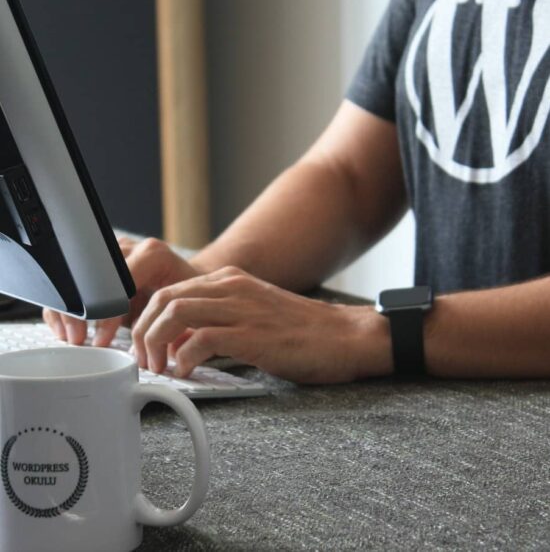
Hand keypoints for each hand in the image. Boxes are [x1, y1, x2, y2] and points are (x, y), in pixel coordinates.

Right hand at [43, 237, 199, 346]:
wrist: (190, 283)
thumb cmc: (191, 298)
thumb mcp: (186, 308)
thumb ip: (172, 323)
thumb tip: (160, 351)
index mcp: (153, 254)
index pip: (119, 282)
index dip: (107, 313)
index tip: (102, 339)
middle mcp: (130, 248)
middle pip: (91, 276)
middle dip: (80, 311)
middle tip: (78, 339)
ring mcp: (112, 253)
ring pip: (77, 276)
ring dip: (69, 309)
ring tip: (72, 337)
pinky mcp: (100, 263)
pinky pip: (74, 281)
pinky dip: (67, 306)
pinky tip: (66, 328)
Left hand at [132, 266, 391, 382]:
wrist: (344, 336)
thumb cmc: (301, 332)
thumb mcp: (252, 314)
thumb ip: (216, 321)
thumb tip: (178, 343)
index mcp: (229, 281)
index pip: (170, 289)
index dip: (148, 319)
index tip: (145, 346)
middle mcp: (231, 287)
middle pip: (164, 298)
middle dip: (143, 330)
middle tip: (145, 360)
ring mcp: (242, 307)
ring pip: (174, 312)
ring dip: (156, 343)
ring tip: (159, 368)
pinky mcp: (252, 334)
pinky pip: (200, 339)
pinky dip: (184, 358)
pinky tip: (187, 373)